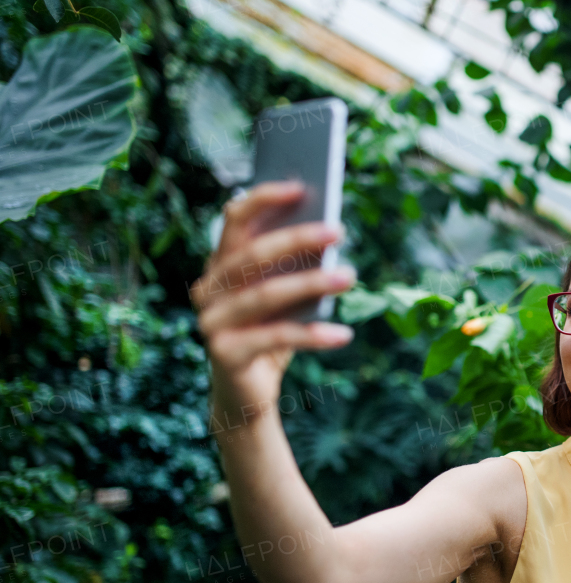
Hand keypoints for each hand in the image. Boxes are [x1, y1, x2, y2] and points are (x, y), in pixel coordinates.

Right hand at [190, 180, 355, 420]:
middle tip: (339, 230)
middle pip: (252, 254)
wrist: (247, 395)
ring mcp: (210, 321)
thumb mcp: (285, 298)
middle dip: (297, 238)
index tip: (300, 187)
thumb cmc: (271, 335)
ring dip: (312, 283)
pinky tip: (344, 334)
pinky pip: (275, 338)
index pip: (234, 220)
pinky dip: (313, 336)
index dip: (263, 199)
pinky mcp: (224, 353)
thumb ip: (294, 268)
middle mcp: (207, 289)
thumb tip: (328, 235)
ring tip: (351, 276)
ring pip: (265, 294)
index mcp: (220, 265)